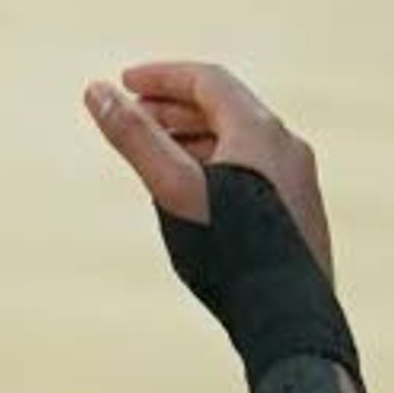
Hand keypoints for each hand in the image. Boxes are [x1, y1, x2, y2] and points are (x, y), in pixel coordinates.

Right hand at [84, 61, 333, 279]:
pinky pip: (251, 166)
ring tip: (155, 152)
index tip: (124, 83)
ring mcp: (297, 178)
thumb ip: (134, 138)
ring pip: (239, 139)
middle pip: (225, 106)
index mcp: (260, 131)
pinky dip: (214, 162)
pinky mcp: (297, 209)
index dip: (161, 76)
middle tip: (132, 115)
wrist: (288, 315)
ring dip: (192, 135)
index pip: (207, 81)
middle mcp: (286, 146)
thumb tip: (96, 90)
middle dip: (173, 106)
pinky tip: (193, 191)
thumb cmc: (230, 252)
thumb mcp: (171, 188)